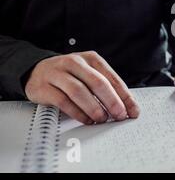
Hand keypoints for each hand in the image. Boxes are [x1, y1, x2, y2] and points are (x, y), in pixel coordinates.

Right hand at [25, 51, 139, 124]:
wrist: (36, 71)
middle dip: (112, 101)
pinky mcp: (44, 87)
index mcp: (91, 59)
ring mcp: (58, 74)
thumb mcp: (90, 74)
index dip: (125, 96)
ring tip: (102, 119)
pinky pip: (63, 101)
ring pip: (79, 91)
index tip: (133, 110)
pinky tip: (86, 120)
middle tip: (120, 115)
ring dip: (94, 108)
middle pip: (97, 83)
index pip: (112, 78)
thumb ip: (107, 87)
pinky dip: (77, 113)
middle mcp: (75, 63)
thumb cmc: (70, 75)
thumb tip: (126, 107)